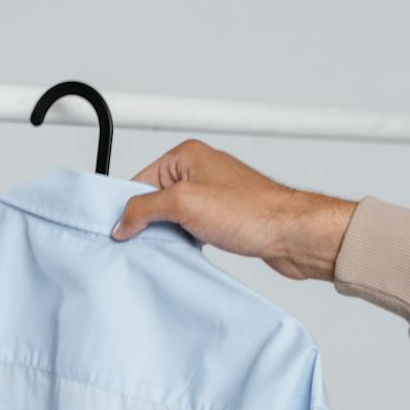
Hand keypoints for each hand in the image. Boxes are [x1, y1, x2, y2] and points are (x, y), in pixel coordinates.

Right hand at [112, 140, 357, 282]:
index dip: (126, 206)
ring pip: (171, 218)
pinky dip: (183, 242)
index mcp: (186, 157)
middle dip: (146, 223)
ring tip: (168, 248)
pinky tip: (184, 253)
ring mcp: (211, 196)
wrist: (293, 234)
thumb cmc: (253, 211)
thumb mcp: (185, 204)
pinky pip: (189, 229)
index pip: (138, 180)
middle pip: (152, 200)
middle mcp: (199, 172)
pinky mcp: (221, 218)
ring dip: (166, 235)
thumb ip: (145, 209)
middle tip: (140, 243)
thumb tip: (121, 222)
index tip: (117, 230)